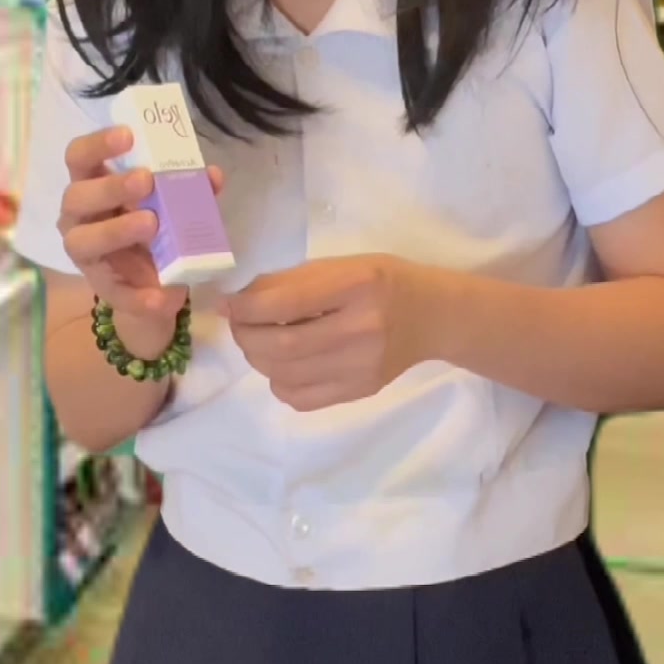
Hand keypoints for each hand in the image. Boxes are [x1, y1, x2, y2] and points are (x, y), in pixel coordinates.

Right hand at [58, 125, 223, 326]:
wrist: (155, 280)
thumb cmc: (154, 224)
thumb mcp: (173, 202)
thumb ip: (191, 187)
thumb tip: (212, 175)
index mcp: (91, 184)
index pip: (80, 157)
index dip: (98, 144)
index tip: (128, 135)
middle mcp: (78, 215)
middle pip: (77, 196)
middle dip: (111, 186)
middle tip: (147, 180)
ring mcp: (85, 253)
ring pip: (83, 241)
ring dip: (116, 230)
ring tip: (151, 224)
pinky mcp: (102, 289)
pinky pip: (115, 294)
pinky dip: (139, 297)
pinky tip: (163, 297)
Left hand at [223, 255, 426, 411]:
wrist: (434, 316)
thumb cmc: (383, 281)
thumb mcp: (342, 265)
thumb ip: (291, 281)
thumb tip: (238, 301)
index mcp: (357, 286)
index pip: (286, 303)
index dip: (246, 307)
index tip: (230, 304)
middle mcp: (361, 329)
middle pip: (282, 346)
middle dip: (246, 336)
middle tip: (240, 325)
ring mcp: (362, 367)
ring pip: (285, 376)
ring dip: (258, 359)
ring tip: (259, 341)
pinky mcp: (360, 391)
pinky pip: (300, 399)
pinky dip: (279, 382)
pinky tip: (284, 365)